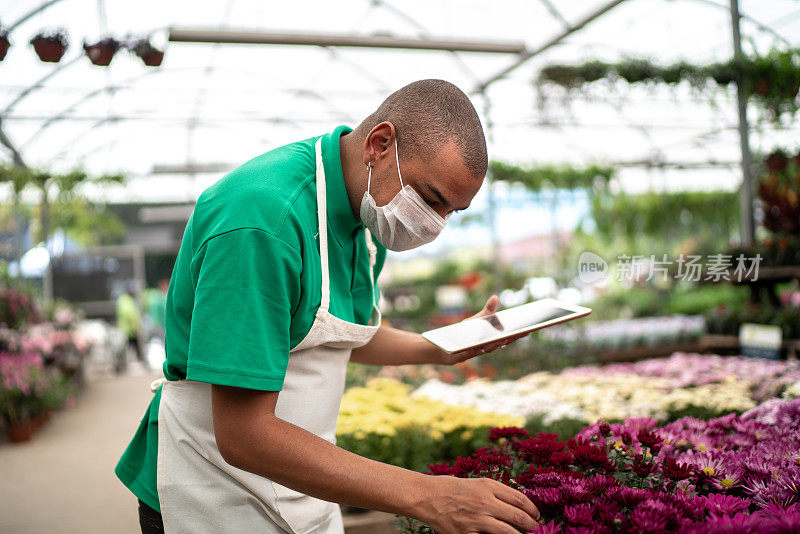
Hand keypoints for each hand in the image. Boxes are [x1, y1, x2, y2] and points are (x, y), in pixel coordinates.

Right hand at [415, 475, 541, 533]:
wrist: (427, 496)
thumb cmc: (450, 487)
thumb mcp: (476, 483)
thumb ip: (494, 492)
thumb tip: (516, 503)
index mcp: (489, 486)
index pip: (520, 499)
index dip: (532, 509)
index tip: (536, 515)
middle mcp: (486, 502)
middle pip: (519, 517)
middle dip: (531, 525)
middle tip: (535, 528)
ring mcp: (478, 519)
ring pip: (509, 532)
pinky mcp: (468, 533)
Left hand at [440, 295, 528, 364]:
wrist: (448, 343)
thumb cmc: (466, 331)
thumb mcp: (478, 318)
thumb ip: (488, 310)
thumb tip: (495, 297)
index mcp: (493, 336)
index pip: (509, 335)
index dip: (519, 333)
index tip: (529, 329)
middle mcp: (489, 345)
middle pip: (503, 342)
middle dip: (513, 338)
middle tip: (523, 332)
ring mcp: (480, 350)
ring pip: (491, 348)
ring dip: (498, 344)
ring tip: (503, 338)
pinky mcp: (469, 353)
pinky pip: (476, 351)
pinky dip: (481, 347)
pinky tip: (484, 344)